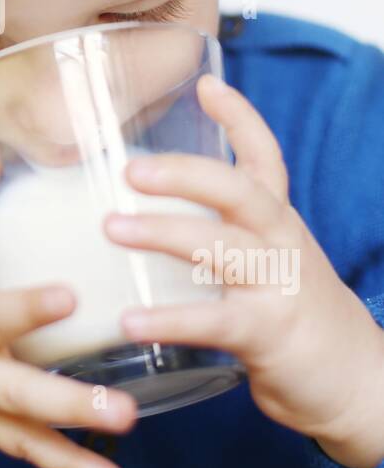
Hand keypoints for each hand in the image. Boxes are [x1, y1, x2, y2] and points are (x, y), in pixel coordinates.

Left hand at [104, 73, 383, 467]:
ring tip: (112, 229)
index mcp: (278, 220)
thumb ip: (223, 233)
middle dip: (185, 174)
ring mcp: (276, 286)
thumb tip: (147, 211)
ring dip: (163, 234)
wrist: (356, 382)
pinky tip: (129, 321)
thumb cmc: (294, 315)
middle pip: (238, 191)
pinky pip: (213, 321)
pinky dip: (169, 320)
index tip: (207, 84)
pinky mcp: (267, 333)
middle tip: (130, 170)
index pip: (264, 157)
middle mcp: (281, 242)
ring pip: (220, 247)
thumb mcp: (269, 260)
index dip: (240, 118)